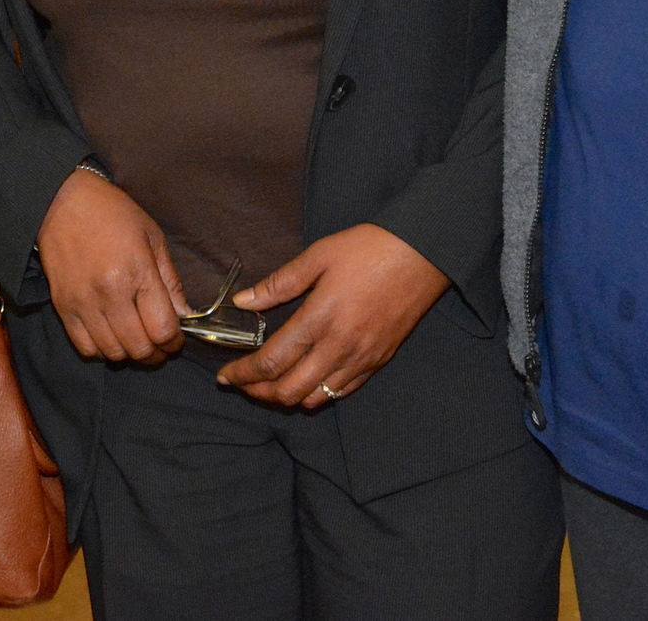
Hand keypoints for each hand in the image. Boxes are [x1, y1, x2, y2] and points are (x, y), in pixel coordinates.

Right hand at [36, 168, 187, 362]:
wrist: (62, 202)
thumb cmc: (112, 214)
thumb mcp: (153, 237)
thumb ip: (170, 280)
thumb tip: (185, 315)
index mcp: (137, 272)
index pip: (162, 329)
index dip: (175, 342)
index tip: (177, 338)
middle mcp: (110, 293)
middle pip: (140, 349)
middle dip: (157, 353)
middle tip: (160, 344)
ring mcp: (84, 303)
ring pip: (113, 354)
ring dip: (130, 354)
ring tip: (136, 340)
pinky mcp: (63, 308)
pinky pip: (86, 348)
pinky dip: (102, 351)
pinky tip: (111, 336)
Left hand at [216, 223, 449, 408]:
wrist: (423, 254)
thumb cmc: (368, 249)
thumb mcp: (318, 256)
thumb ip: (278, 283)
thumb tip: (242, 302)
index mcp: (319, 319)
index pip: (271, 362)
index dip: (243, 374)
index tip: (225, 375)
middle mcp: (339, 347)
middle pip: (289, 391)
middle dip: (258, 393)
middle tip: (241, 384)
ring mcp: (361, 359)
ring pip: (315, 399)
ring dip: (285, 398)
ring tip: (268, 386)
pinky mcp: (378, 362)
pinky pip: (342, 392)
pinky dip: (317, 395)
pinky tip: (305, 383)